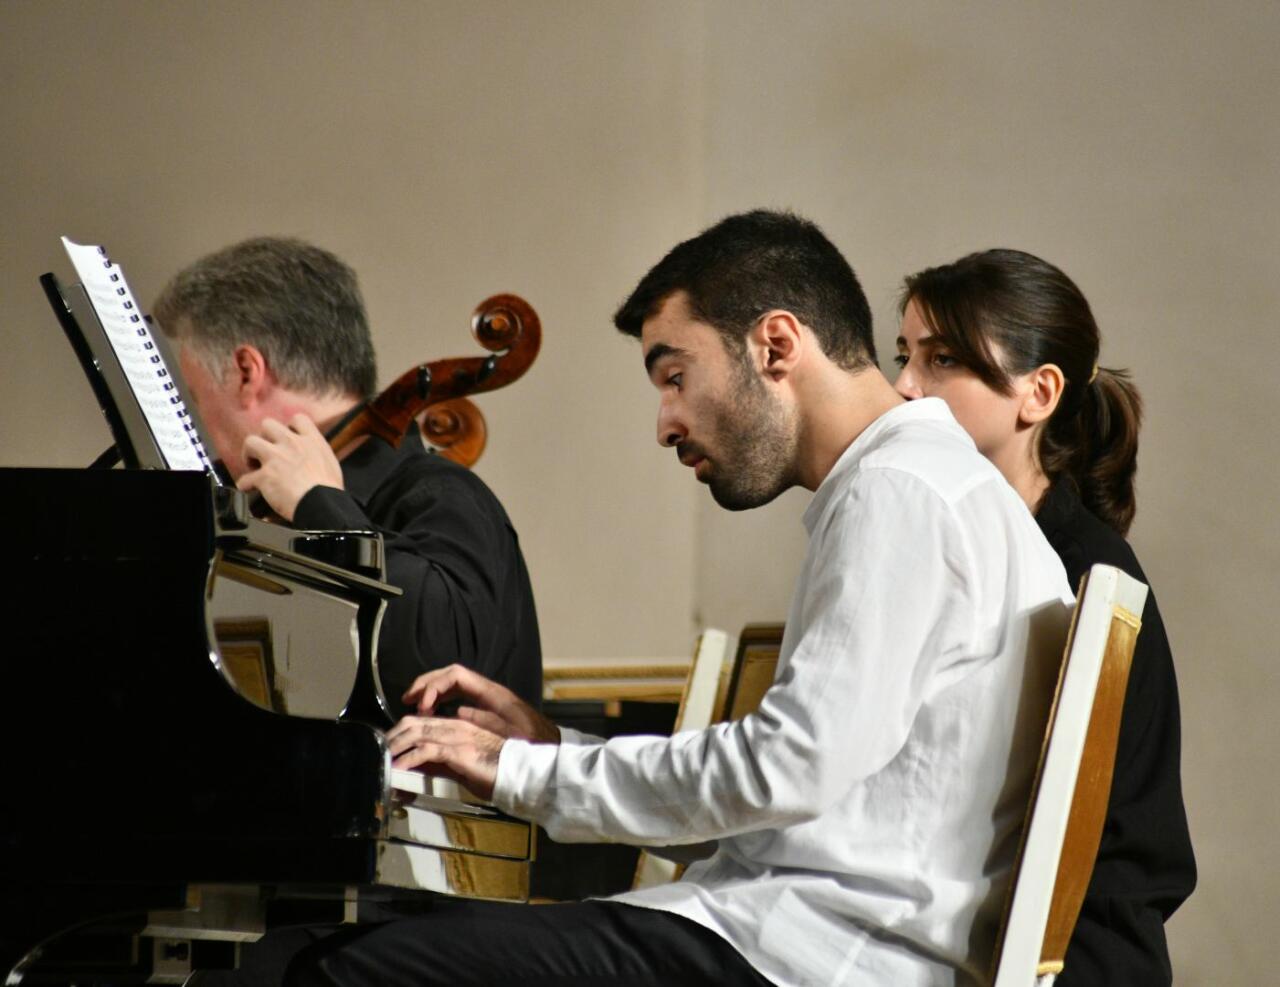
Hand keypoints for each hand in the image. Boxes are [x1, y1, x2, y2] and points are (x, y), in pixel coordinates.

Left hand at [236, 414, 342, 520]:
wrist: (321, 505)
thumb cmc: (330, 491)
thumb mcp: (330, 464)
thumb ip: (316, 455)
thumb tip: (311, 459)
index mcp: (311, 441)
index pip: (298, 419)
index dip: (290, 427)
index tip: (288, 439)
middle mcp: (292, 444)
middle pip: (268, 424)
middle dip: (264, 437)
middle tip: (267, 452)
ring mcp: (275, 458)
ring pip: (250, 442)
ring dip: (249, 454)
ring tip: (254, 466)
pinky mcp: (264, 476)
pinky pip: (245, 478)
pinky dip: (245, 484)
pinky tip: (249, 489)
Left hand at [386, 715, 503, 801]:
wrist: (520, 774)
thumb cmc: (497, 772)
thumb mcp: (463, 767)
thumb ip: (441, 763)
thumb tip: (418, 767)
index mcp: (459, 726)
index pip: (422, 721)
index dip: (401, 731)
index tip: (388, 745)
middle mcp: (456, 726)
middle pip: (414, 723)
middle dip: (392, 736)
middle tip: (379, 751)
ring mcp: (457, 737)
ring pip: (417, 732)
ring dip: (396, 745)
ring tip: (383, 758)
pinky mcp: (459, 751)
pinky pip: (427, 750)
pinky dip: (409, 759)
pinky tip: (398, 767)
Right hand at [403, 663, 559, 743]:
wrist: (549, 751)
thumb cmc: (532, 743)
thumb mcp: (507, 734)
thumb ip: (482, 721)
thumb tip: (457, 712)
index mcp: (492, 693)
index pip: (456, 675)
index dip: (435, 685)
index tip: (423, 704)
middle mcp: (487, 691)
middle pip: (450, 675)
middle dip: (427, 684)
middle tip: (408, 699)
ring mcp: (486, 698)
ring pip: (452, 685)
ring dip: (432, 692)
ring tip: (415, 706)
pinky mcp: (486, 709)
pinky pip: (458, 696)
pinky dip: (442, 701)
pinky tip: (432, 715)